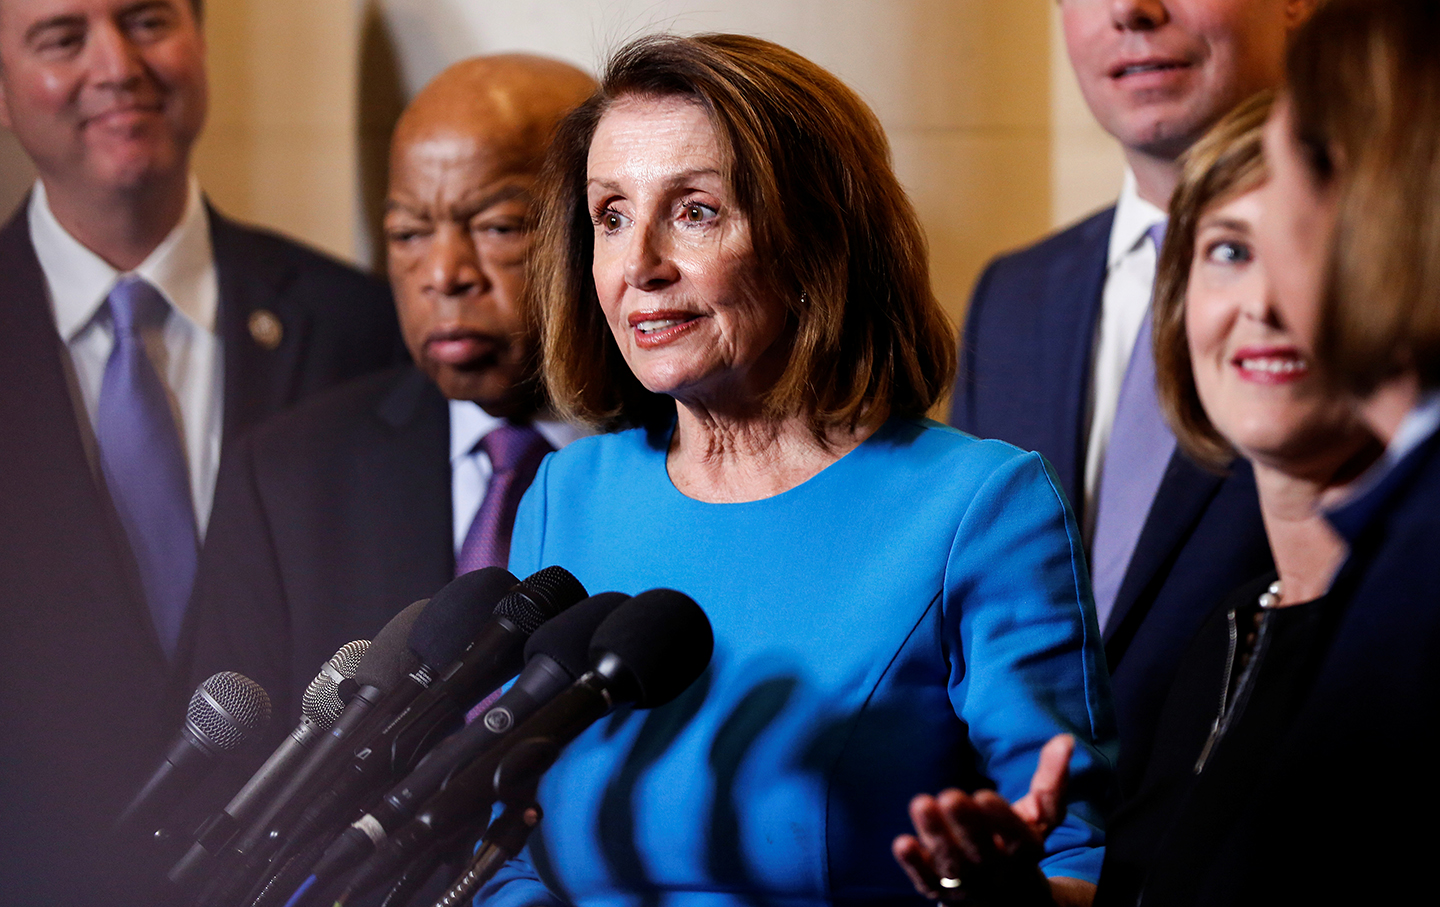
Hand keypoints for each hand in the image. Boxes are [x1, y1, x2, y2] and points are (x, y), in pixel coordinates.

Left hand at [891, 734, 1074, 906]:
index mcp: (1024, 850)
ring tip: (921, 804)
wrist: (1007, 898)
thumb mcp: (1041, 817)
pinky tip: (903, 843)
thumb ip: (1051, 782)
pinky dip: (914, 865)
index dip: (1001, 819)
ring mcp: (967, 883)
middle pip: (980, 851)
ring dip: (935, 836)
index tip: (984, 794)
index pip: (1016, 838)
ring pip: (951, 865)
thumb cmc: (1020, 844)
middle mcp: (996, 870)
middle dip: (965, 824)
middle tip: (950, 795)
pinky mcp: (940, 890)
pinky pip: (927, 881)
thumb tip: (1064, 740)